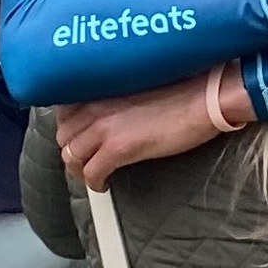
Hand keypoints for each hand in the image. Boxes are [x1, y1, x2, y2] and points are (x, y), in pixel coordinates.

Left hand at [56, 68, 251, 189]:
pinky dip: (94, 183)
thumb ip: (115, 96)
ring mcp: (104, 127)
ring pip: (72, 156)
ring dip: (80, 169)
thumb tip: (110, 113)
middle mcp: (95, 105)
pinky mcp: (118, 149)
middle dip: (73, 151)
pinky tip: (103, 184)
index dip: (69, 128)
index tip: (79, 136)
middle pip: (64, 136)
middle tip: (86, 159)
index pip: (64, 111)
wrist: (204, 98)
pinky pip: (90, 173)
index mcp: (100, 87)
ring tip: (93, 173)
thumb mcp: (138, 83)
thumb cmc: (182, 88)